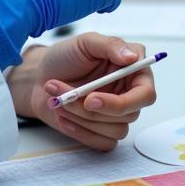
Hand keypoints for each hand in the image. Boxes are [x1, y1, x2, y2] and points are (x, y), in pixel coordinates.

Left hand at [8, 33, 156, 150]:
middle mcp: (128, 93)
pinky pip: (103, 143)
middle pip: (129, 114)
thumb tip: (133, 57)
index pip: (145, 93)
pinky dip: (81, 132)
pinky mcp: (103, 130)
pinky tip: (63, 117)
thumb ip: (111, 45)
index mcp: (131, 69)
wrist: (39, 76)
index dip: (125, 101)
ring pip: (114, 130)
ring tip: (59, 100)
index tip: (92, 98)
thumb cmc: (65, 56)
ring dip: (82, 117)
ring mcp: (116, 114)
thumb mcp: (86, 42)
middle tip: (67, 98)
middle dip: (93, 109)